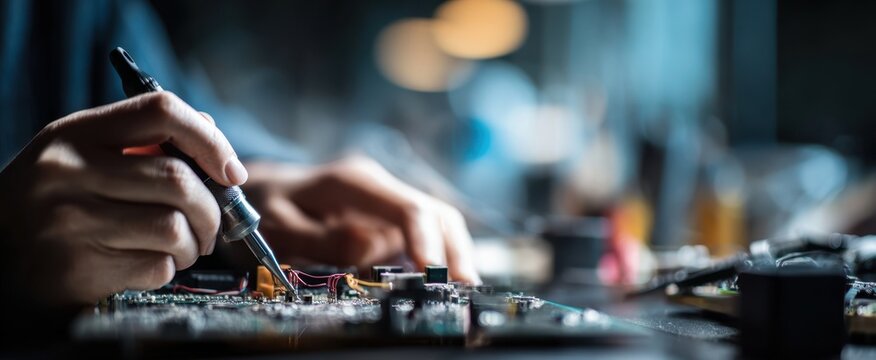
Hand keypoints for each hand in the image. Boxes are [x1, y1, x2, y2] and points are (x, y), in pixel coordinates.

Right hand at [0, 92, 246, 304]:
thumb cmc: (55, 202)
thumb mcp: (83, 156)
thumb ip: (142, 142)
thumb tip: (212, 135)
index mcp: (75, 134)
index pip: (161, 111)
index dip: (210, 140)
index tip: (231, 171)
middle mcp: (68, 172)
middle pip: (179, 181)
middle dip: (212, 209)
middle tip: (211, 223)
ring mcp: (70, 222)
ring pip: (175, 228)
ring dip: (194, 244)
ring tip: (181, 247)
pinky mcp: (78, 268)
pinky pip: (158, 266)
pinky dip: (168, 269)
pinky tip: (150, 264)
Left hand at [242, 157, 480, 283]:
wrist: (259, 189)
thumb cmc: (263, 209)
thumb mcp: (276, 228)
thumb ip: (322, 239)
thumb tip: (370, 249)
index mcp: (354, 182)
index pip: (408, 209)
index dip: (426, 242)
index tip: (433, 274)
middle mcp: (379, 187)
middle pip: (436, 213)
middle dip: (453, 250)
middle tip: (463, 289)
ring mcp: (386, 202)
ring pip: (436, 224)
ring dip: (452, 255)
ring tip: (462, 290)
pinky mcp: (386, 218)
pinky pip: (422, 235)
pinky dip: (437, 257)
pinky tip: (442, 282)